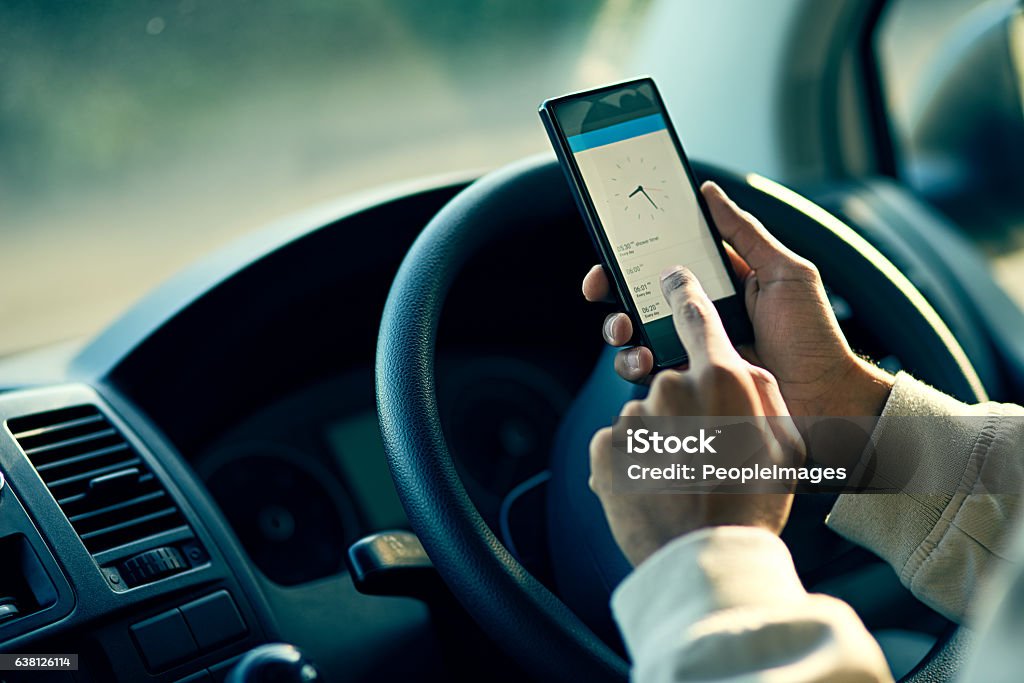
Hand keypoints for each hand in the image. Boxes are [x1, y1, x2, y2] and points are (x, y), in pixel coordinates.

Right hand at [583, 181, 892, 417]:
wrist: (825, 399)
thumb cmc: (813, 335)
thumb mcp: (785, 272)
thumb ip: (745, 233)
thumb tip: (709, 192)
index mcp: (717, 285)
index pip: (665, 263)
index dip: (632, 255)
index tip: (611, 249)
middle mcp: (698, 316)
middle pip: (638, 298)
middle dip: (612, 292)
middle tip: (601, 289)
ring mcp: (690, 351)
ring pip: (634, 337)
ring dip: (618, 329)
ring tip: (625, 330)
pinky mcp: (688, 384)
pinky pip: (649, 375)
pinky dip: (636, 366)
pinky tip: (646, 362)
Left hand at [589, 267, 802, 566]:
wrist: (705, 558)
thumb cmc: (754, 502)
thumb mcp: (786, 443)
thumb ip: (764, 391)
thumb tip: (744, 365)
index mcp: (722, 379)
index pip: (695, 315)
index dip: (683, 292)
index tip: (670, 275)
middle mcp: (673, 387)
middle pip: (670, 381)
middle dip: (684, 410)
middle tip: (704, 455)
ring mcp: (635, 417)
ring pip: (645, 416)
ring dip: (658, 440)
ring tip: (681, 480)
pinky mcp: (605, 447)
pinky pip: (620, 443)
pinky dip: (633, 461)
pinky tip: (654, 488)